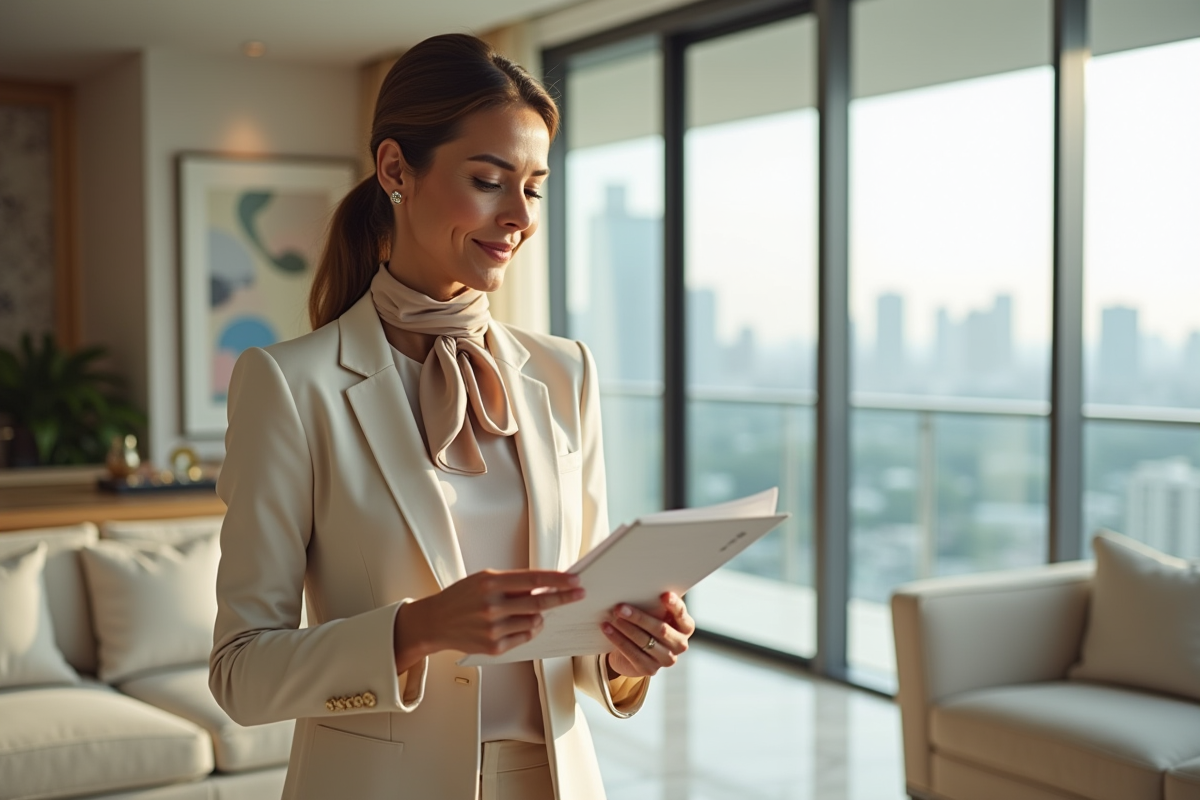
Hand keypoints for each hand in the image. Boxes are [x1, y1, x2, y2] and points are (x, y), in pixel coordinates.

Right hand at [393, 569, 583, 672]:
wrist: (436, 621)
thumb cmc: (461, 597)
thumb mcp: (484, 579)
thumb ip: (513, 582)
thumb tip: (545, 585)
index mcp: (491, 582)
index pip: (534, 580)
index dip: (558, 580)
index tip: (575, 580)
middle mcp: (492, 605)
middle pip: (540, 602)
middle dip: (563, 597)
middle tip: (578, 594)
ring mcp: (493, 628)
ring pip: (534, 621)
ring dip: (540, 615)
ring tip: (529, 611)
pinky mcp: (493, 646)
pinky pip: (525, 637)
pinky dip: (529, 629)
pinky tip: (521, 623)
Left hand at [602, 592, 694, 677]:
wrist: (635, 650)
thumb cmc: (647, 623)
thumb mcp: (655, 613)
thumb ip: (654, 604)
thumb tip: (636, 590)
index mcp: (685, 627)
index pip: (681, 614)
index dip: (674, 605)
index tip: (663, 595)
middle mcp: (680, 644)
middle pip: (661, 629)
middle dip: (639, 617)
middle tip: (621, 608)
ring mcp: (666, 659)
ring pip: (645, 641)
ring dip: (626, 628)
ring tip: (613, 617)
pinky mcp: (649, 669)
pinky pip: (632, 653)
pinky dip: (618, 640)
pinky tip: (608, 629)